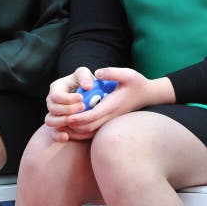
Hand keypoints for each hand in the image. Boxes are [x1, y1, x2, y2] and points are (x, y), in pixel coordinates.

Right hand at [43, 67, 95, 141]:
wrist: (89, 97)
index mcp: (56, 88)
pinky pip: (52, 134)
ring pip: (50, 121)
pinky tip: (67, 137)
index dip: (67, 98)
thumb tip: (87, 87)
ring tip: (77, 119)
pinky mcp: (57, 125)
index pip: (56, 95)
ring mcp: (53, 114)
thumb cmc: (85, 83)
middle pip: (52, 108)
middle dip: (68, 109)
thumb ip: (85, 77)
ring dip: (62, 121)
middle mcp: (51, 101)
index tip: (81, 98)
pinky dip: (58, 136)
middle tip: (83, 107)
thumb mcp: (84, 74)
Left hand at [47, 67, 173, 140]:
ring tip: (61, 124)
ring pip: (90, 132)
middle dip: (73, 126)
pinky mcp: (108, 121)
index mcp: (113, 105)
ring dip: (75, 131)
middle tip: (58, 121)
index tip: (67, 116)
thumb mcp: (128, 73)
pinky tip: (72, 126)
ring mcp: (110, 120)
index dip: (80, 118)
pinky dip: (81, 132)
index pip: (94, 116)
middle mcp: (110, 116)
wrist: (148, 94)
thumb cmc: (137, 83)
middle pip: (89, 127)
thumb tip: (96, 73)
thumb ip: (112, 72)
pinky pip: (93, 132)